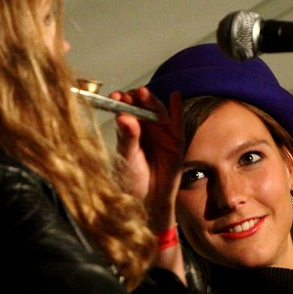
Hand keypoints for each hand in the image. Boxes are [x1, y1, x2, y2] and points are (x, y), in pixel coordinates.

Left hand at [111, 87, 183, 232]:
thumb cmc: (133, 180)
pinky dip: (176, 109)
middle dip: (136, 98)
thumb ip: (127, 138)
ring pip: (158, 111)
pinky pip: (177, 122)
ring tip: (143, 93)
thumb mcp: (127, 158)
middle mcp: (146, 128)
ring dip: (152, 100)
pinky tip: (174, 96)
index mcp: (130, 130)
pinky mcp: (176, 140)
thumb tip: (124, 117)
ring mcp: (162, 133)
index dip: (121, 101)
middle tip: (129, 94)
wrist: (148, 200)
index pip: (126, 110)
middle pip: (142, 107)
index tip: (115, 97)